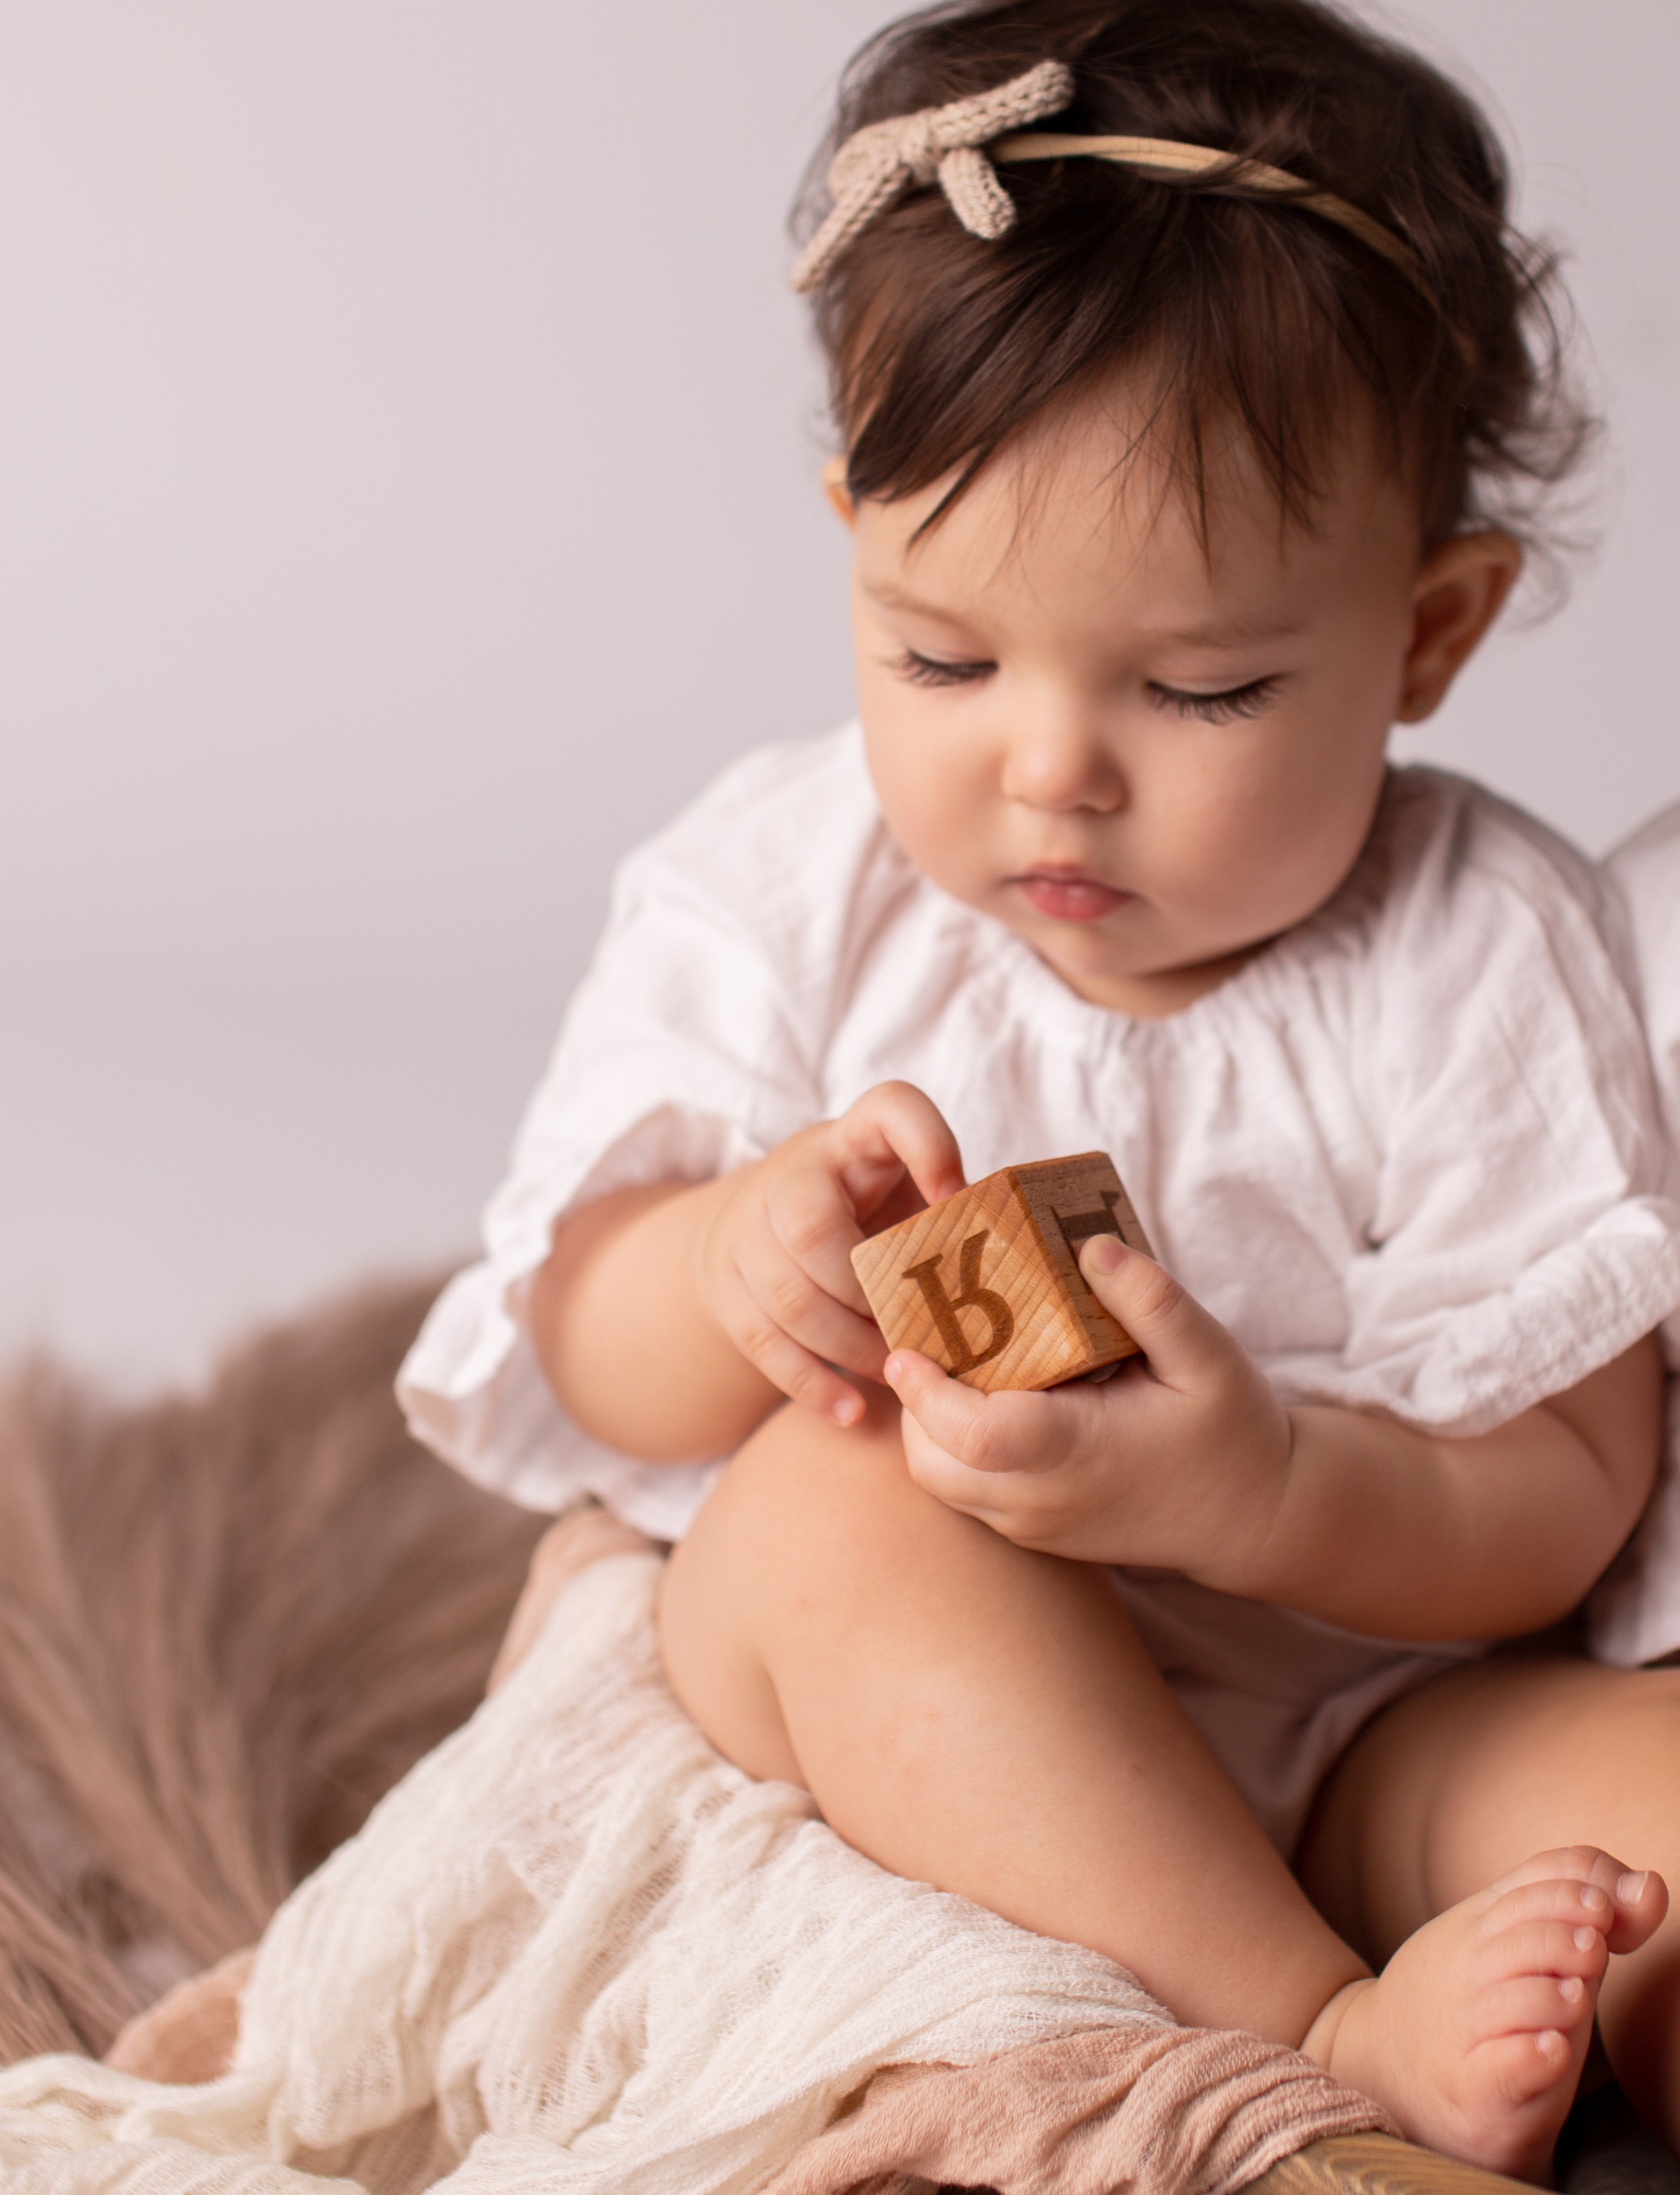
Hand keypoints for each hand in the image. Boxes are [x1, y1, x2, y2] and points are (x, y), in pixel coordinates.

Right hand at [695, 1081, 965, 1427]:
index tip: (956, 1196)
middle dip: (867, 1292)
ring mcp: (747, 1230)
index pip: (890, 1107)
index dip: (927, 1145)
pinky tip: (851, 1411)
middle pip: (810, 1226)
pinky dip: (810, 1383)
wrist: (759, 1224)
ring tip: (897, 1373)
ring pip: (787, 1295)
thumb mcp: (904, 1193)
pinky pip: (762, 1342)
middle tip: (915, 1330)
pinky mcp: (726, 1286)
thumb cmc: (864, 1213)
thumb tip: (1018, 1264)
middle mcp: (791, 1174)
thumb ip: (951, 1217)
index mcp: (853, 1140)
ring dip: (848, 1345)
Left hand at [885, 1234, 1292, 1576]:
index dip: (926, 1391)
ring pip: (940, 1481)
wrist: (1255, 1519)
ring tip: (963, 1360)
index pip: (971, 1435)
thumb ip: (1152, 1300)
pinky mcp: (1034, 1533)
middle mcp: (1041, 1502)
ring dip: (931, 1425)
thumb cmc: (1232, 1432)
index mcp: (1076, 1456)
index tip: (906, 1343)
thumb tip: (1090, 1246)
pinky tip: (992, 1396)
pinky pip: (966, 1491)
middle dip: (917, 1401)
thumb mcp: (1210, 1355)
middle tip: (934, 1335)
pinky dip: (955, 1447)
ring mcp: (1033, 1526)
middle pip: (932, 1462)